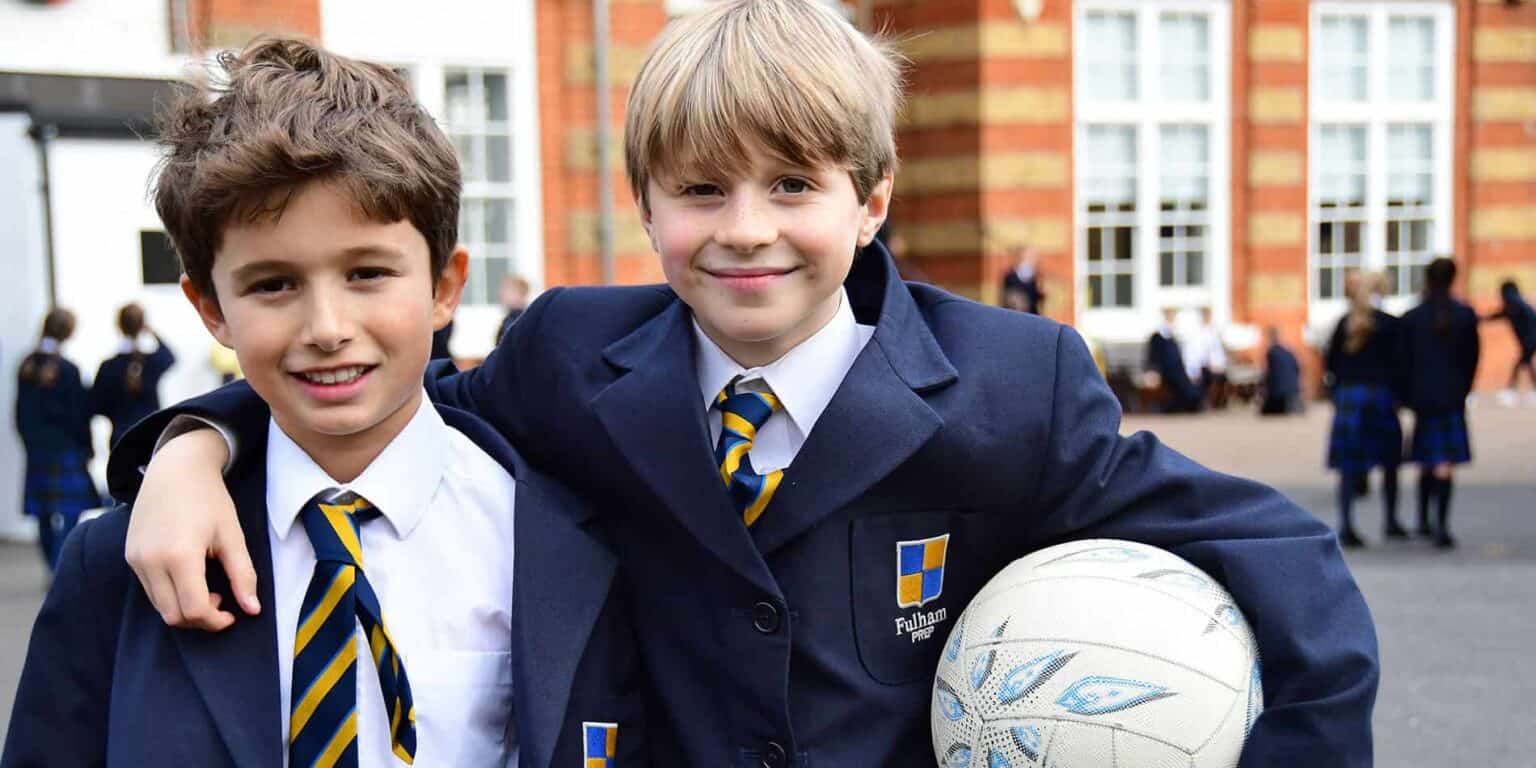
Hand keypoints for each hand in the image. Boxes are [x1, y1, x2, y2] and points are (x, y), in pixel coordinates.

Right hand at [123, 428, 256, 630]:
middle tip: (222, 600)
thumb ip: (243, 575)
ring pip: (159, 606)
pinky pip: (150, 590)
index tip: (233, 614)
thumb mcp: (232, 536)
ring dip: (184, 608)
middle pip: (173, 616)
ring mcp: (136, 559)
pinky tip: (189, 577)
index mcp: (180, 555)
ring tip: (206, 587)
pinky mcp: (130, 556)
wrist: (175, 468)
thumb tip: (253, 610)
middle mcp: (151, 561)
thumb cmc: (209, 499)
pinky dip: (170, 595)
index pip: (194, 609)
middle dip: (200, 619)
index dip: (216, 621)